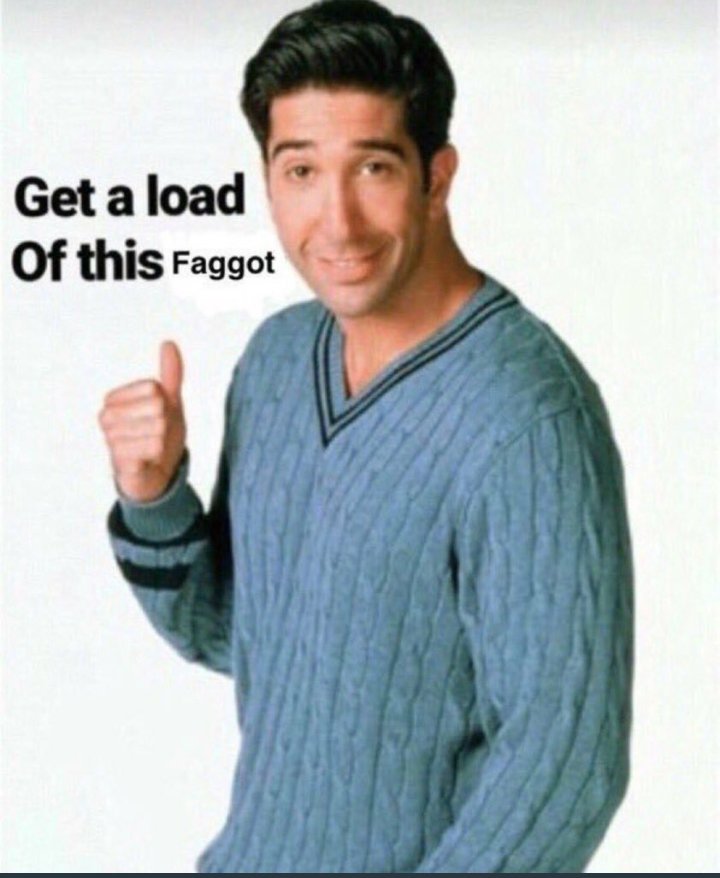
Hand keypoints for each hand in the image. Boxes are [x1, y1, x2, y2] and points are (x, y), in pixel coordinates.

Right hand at [98, 340, 186, 501]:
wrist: (156, 476)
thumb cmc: (158, 435)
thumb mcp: (169, 401)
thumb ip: (170, 374)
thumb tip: (169, 342)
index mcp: (113, 400)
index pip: (153, 387)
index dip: (166, 403)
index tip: (158, 417)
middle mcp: (106, 418)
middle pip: (156, 405)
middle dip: (166, 422)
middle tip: (157, 435)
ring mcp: (110, 440)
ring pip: (157, 426)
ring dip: (163, 439)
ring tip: (153, 448)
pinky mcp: (120, 462)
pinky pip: (154, 447)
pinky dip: (159, 453)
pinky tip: (150, 459)